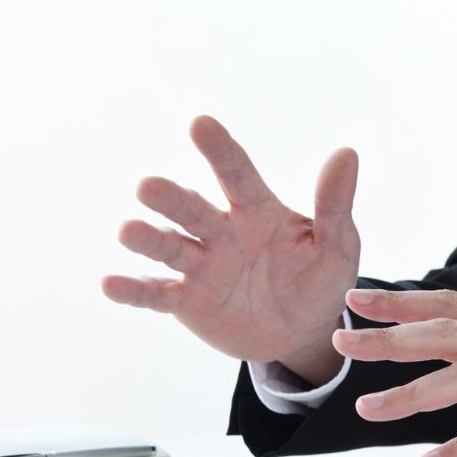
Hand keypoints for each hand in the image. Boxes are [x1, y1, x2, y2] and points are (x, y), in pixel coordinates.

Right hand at [102, 115, 359, 384]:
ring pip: (169, 247)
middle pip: (192, 210)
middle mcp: (222, 231)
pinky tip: (110, 283)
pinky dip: (134, 290)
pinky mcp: (188, 301)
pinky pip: (158, 294)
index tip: (200, 123)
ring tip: (129, 232)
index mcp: (257, 211)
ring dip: (148, 240)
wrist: (303, 333)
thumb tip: (347, 153)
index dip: (219, 150)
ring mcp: (201, 265)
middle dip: (170, 199)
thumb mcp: (338, 246)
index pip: (237, 175)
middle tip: (148, 187)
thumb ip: (335, 205)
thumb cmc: (321, 280)